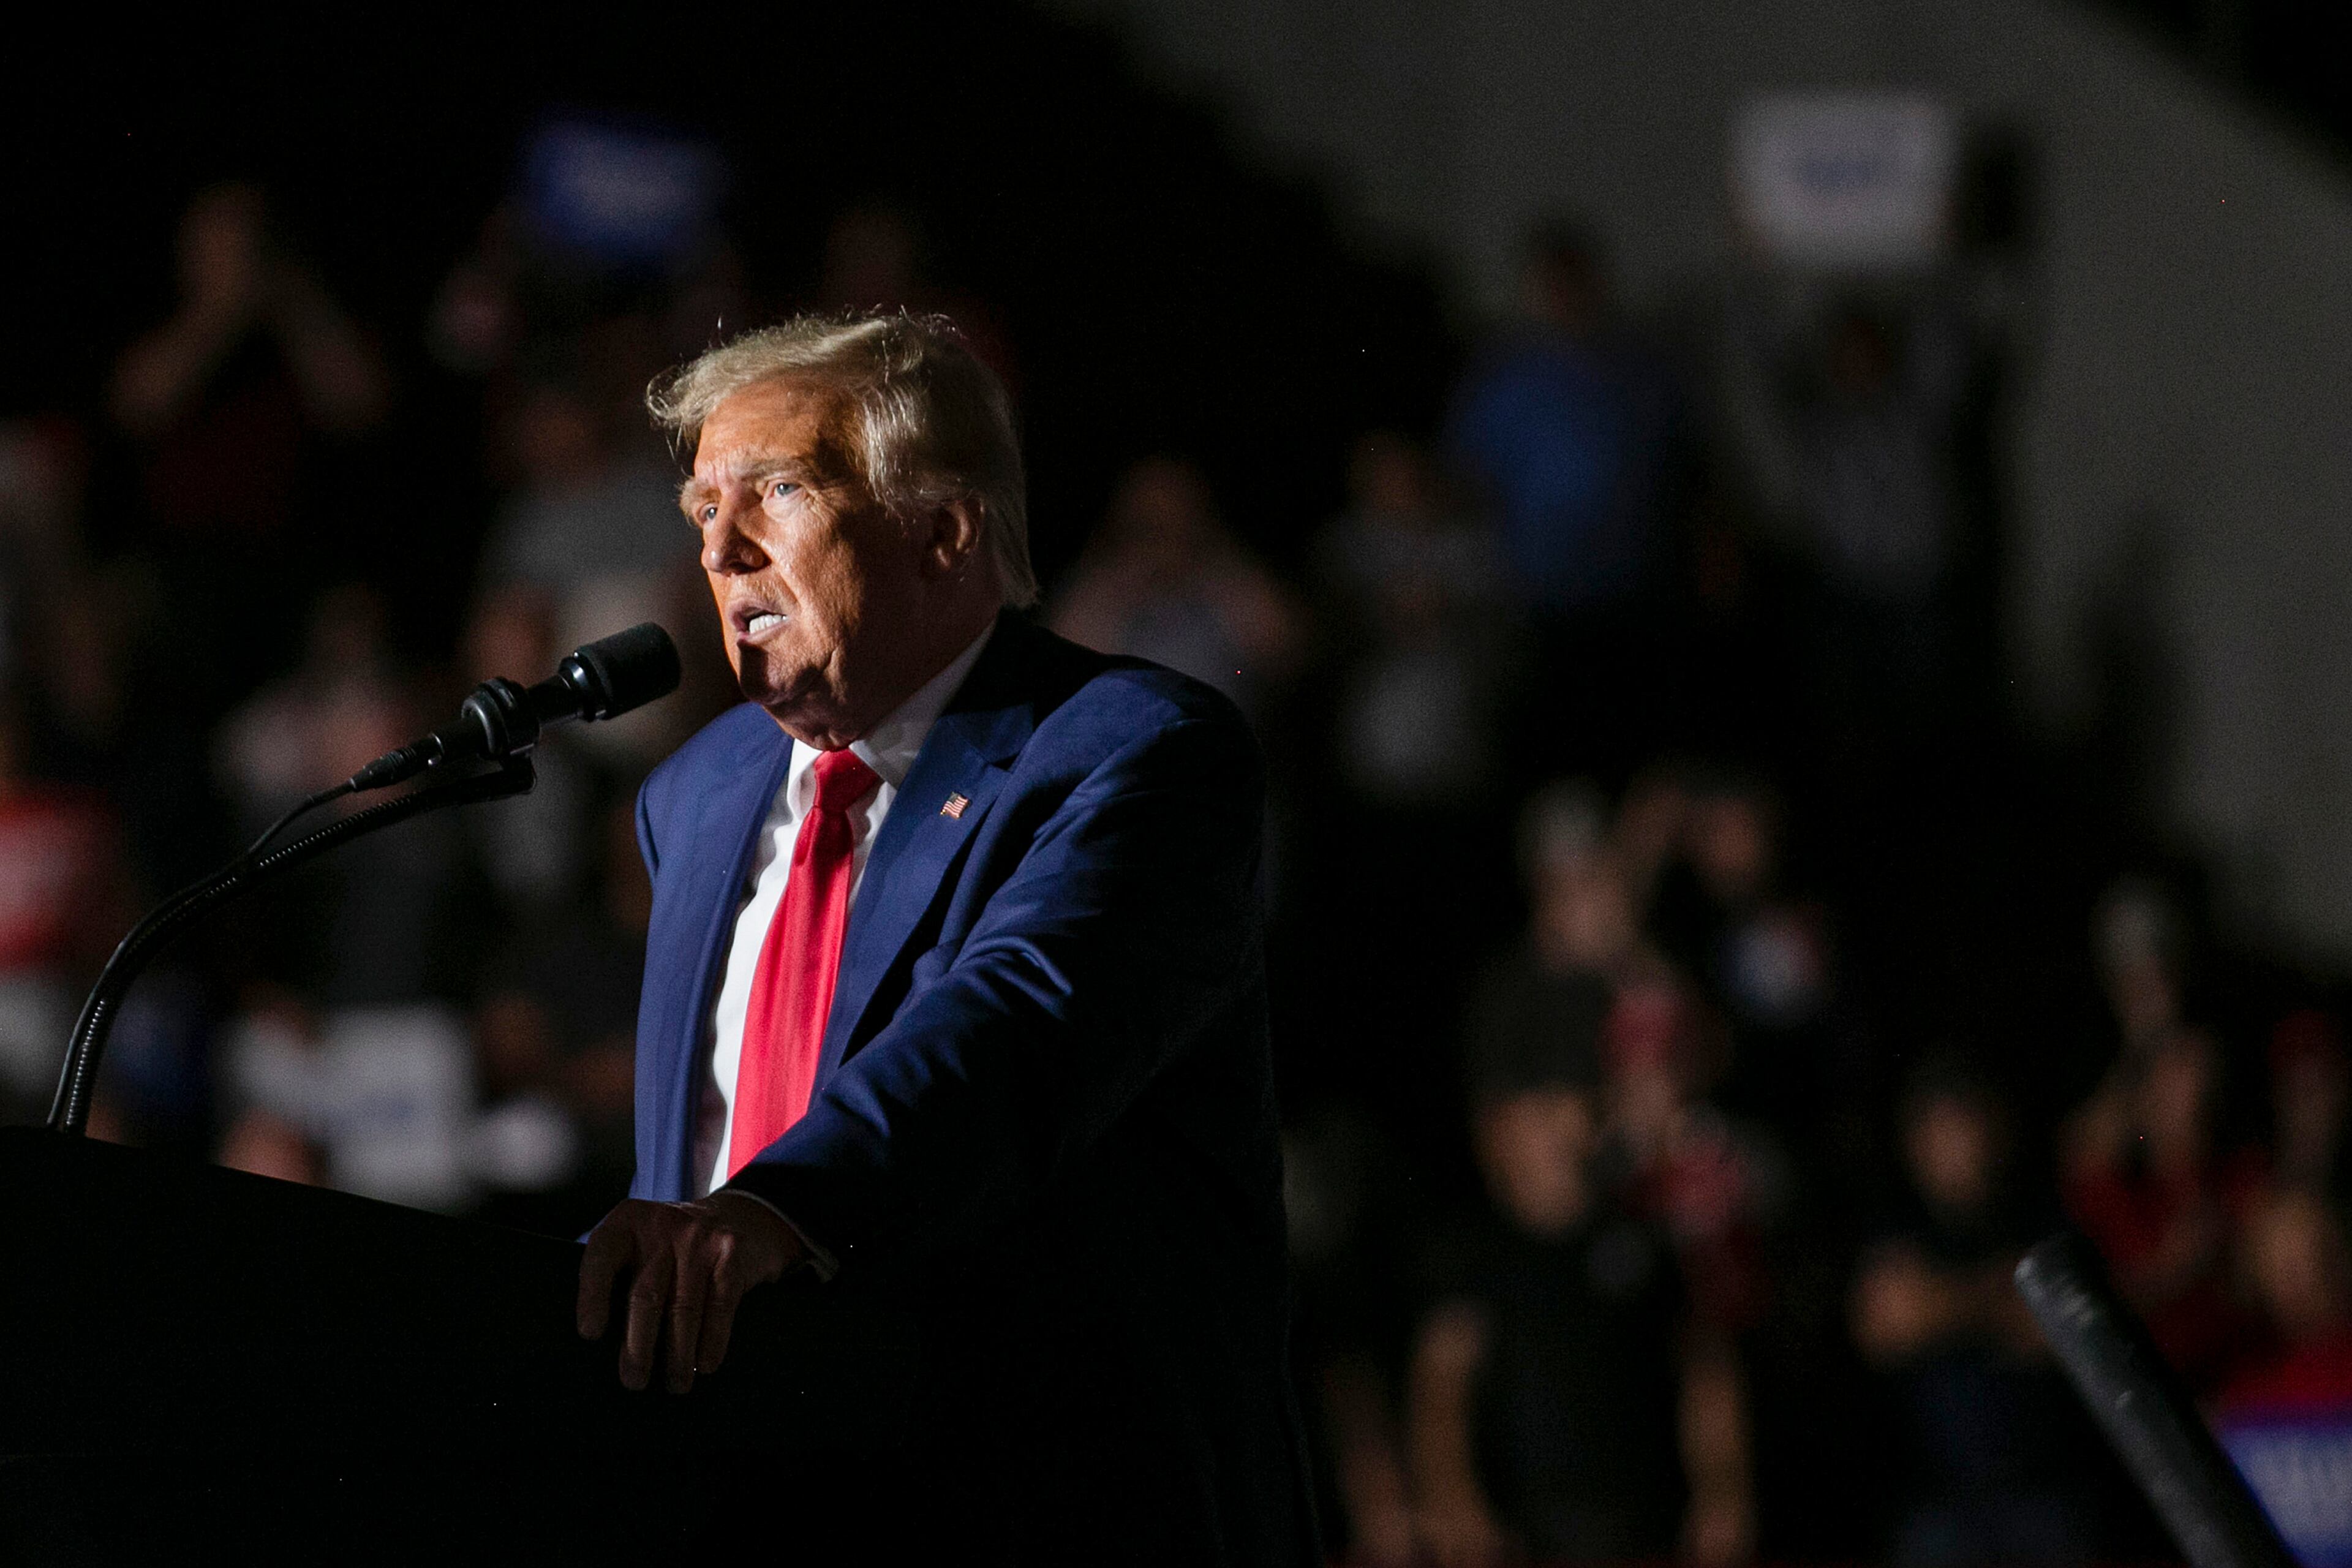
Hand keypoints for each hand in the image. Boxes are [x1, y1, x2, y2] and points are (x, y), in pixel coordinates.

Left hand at [576, 1192, 804, 1392]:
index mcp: (626, 1223)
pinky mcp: (730, 1252)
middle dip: (638, 1346)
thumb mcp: (641, 1245)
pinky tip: (706, 1363)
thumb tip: (604, 1342)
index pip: (601, 1258)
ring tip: (676, 1383)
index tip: (590, 1334)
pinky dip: (713, 1340)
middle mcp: (661, 1226)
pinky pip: (719, 1305)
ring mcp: (699, 1237)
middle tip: (634, 1380)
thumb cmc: (672, 1247)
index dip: (593, 1297)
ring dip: (679, 1355)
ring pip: (684, 1308)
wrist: (736, 1215)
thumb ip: (621, 1275)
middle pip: (645, 1295)